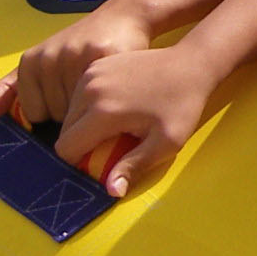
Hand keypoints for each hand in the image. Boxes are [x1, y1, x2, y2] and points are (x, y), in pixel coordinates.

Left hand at [0, 2, 157, 128]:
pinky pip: (101, 97)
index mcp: (30, 61)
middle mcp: (49, 58)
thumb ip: (11, 88)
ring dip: (92, 105)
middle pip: (57, 114)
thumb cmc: (79, 45)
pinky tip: (113, 84)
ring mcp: (75, 57)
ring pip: (79, 109)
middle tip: (85, 86)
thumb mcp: (41, 62)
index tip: (65, 91)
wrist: (122, 17)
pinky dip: (109, 97)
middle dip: (73, 107)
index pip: (35, 114)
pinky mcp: (102, 57)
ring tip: (99, 86)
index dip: (53, 110)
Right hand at [54, 46, 215, 197]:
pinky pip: (79, 94)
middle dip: (81, 144)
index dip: (78, 162)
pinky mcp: (96, 65)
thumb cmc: (182, 106)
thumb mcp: (165, 143)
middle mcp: (89, 90)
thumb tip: (111, 191)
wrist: (191, 64)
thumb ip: (134, 166)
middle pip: (65, 131)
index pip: (66, 148)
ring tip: (115, 126)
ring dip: (84, 125)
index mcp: (102, 112)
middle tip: (111, 146)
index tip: (100, 163)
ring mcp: (91, 74)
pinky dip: (89, 106)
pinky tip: (116, 106)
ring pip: (70, 112)